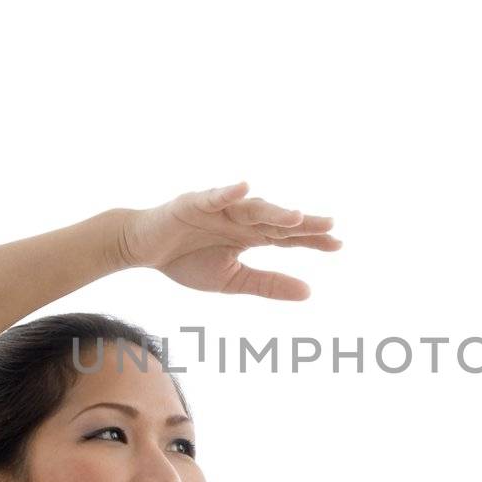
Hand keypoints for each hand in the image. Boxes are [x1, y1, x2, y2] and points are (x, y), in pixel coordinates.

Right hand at [115, 182, 341, 298]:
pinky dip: (227, 193)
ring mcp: (219, 208)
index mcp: (251, 235)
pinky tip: (244, 189)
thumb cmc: (185, 260)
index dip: (312, 240)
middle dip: (302, 224)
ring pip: (251, 208)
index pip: (288, 237)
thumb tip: (310, 292)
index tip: (339, 245)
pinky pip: (213, 197)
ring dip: (273, 211)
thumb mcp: (233, 280)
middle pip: (276, 220)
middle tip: (331, 226)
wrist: (142, 250)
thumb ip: (269, 284)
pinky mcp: (193, 203)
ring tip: (296, 216)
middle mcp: (240, 218)